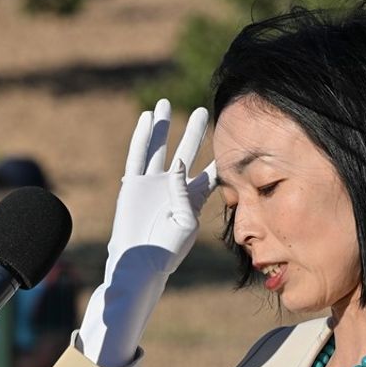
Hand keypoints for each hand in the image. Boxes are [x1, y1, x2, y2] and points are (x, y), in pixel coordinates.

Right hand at [109, 98, 216, 274]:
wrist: (140, 262)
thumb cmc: (167, 251)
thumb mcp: (186, 222)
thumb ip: (184, 193)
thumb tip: (177, 165)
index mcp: (192, 199)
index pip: (210, 173)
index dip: (219, 157)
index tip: (232, 137)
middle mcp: (173, 187)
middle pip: (186, 152)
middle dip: (195, 133)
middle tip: (204, 112)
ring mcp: (152, 184)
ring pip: (159, 148)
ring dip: (162, 127)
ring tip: (165, 103)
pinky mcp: (133, 185)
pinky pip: (138, 156)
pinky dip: (142, 137)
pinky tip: (147, 118)